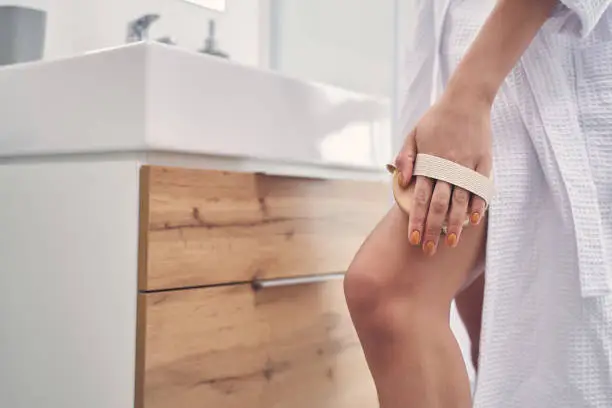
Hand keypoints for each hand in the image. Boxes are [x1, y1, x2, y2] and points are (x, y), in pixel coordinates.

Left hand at [394, 91, 491, 254]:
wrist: (466, 100)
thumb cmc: (436, 119)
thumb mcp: (413, 134)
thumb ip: (406, 157)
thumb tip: (403, 181)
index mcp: (428, 163)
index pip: (419, 198)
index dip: (416, 220)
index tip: (414, 239)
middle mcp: (447, 168)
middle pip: (438, 205)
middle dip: (432, 229)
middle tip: (429, 250)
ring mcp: (466, 166)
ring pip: (459, 201)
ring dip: (454, 225)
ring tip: (450, 243)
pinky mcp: (483, 163)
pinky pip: (480, 188)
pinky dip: (477, 205)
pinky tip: (473, 221)